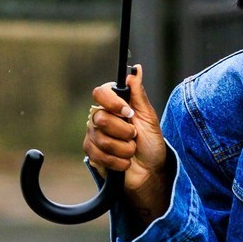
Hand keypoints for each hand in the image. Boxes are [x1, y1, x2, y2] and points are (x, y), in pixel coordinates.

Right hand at [83, 66, 170, 217]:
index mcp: (114, 104)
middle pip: (101, 118)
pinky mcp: (92, 154)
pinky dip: (118, 161)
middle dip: (124, 132)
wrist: (150, 172)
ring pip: (102, 140)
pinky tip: (125, 162)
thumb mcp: (149, 117)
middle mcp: (100, 117)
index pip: (100, 93)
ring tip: (132, 151)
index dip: (112, 103)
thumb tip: (136, 69)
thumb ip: (139, 94)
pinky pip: (99, 155)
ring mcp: (94, 136)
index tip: (129, 113)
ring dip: (124, 149)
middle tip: (134, 136)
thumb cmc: (150, 144)